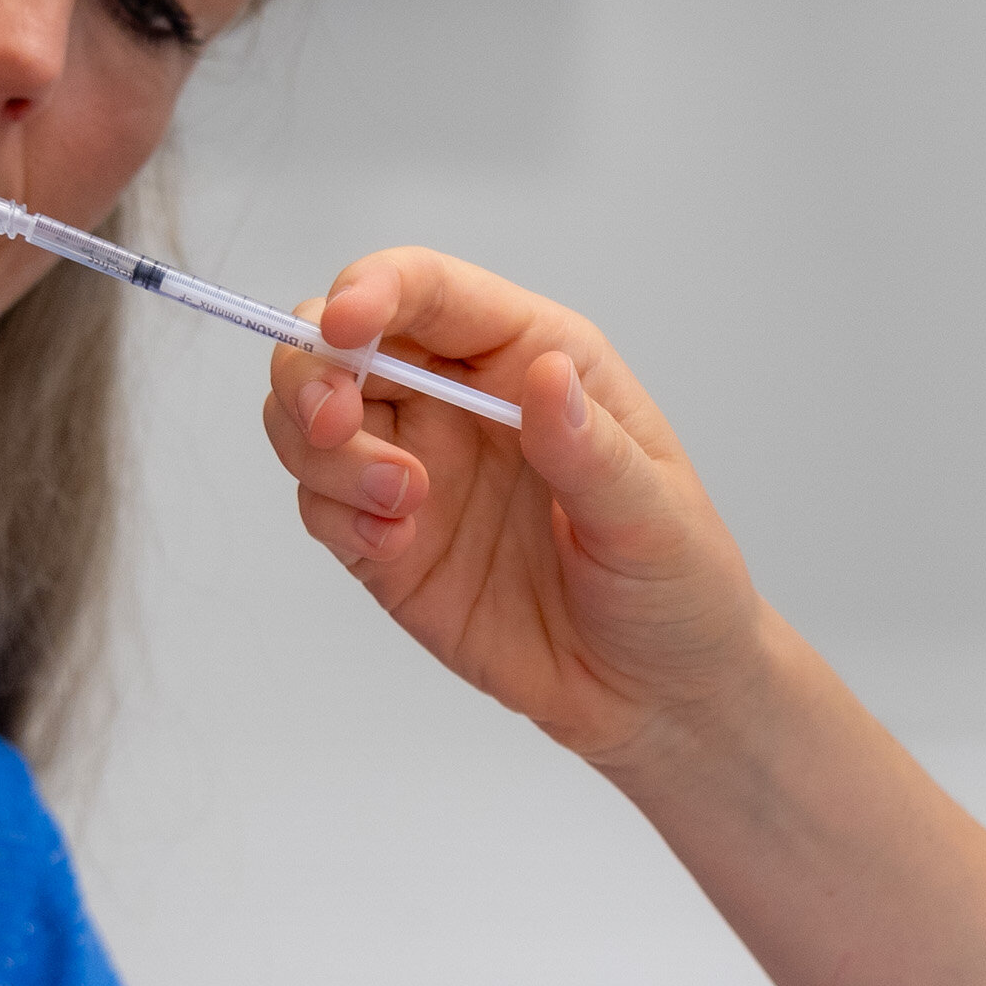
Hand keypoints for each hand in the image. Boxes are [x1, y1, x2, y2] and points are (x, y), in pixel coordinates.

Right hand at [267, 250, 768, 772]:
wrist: (655, 696)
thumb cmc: (675, 585)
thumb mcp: (653, 518)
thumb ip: (591, 451)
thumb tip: (547, 376)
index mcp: (531, 355)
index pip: (430, 289)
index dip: (374, 289)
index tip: (345, 325)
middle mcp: (461, 399)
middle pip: (339, 343)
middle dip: (314, 370)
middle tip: (338, 424)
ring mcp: (417, 469)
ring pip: (310, 419)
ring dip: (321, 450)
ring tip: (399, 505)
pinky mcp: (386, 542)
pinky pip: (319, 502)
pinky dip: (333, 513)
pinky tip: (394, 547)